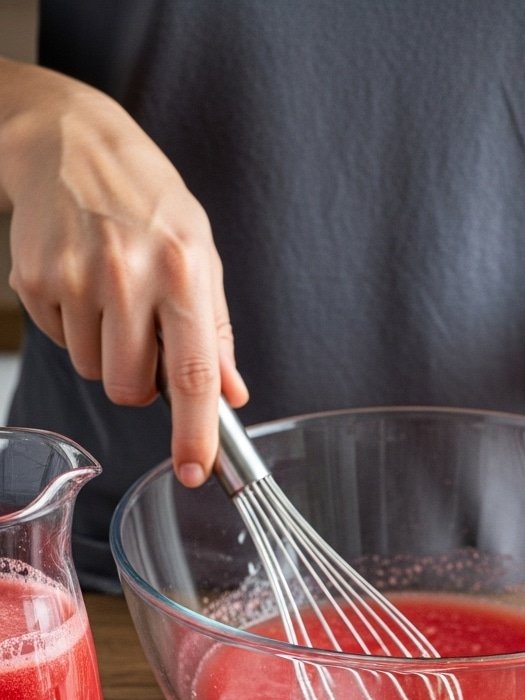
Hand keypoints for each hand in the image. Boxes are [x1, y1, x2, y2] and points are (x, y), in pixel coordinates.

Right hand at [1, 63, 247, 483]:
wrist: (72, 143)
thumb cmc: (147, 203)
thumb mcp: (200, 254)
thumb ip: (215, 331)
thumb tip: (231, 394)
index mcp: (183, 271)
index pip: (193, 373)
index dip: (195, 431)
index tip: (193, 471)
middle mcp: (128, 275)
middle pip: (131, 389)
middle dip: (139, 381)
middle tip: (142, 333)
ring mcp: (75, 278)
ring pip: (94, 372)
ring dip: (105, 351)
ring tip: (110, 296)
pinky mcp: (35, 280)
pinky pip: (61, 343)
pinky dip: (73, 326)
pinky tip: (80, 283)